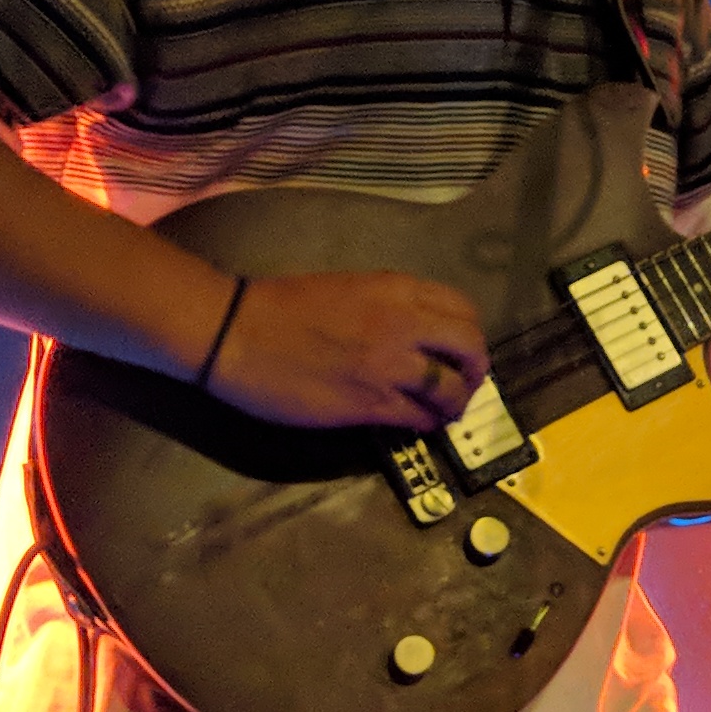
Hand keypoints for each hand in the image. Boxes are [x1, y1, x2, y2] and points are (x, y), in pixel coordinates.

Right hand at [200, 268, 493, 429]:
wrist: (236, 332)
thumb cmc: (280, 305)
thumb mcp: (348, 287)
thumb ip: (388, 306)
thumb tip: (414, 332)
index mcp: (396, 290)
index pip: (462, 310)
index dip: (468, 334)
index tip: (458, 349)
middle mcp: (404, 325)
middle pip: (471, 348)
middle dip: (475, 369)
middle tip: (463, 383)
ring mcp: (390, 367)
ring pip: (452, 391)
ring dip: (455, 404)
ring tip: (443, 411)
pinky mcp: (370, 404)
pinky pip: (419, 418)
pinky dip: (426, 424)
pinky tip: (417, 424)